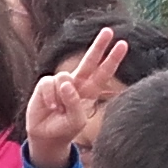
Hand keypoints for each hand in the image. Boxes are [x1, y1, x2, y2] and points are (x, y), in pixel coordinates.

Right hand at [22, 26, 127, 167]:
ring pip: (65, 76)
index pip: (103, 73)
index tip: (122, 44)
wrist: (45, 136)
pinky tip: (50, 107)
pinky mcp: (45, 83)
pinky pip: (49, 84)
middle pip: (89, 60)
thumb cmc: (65, 128)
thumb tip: (66, 84)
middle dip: (99, 45)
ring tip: (58, 109)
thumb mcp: (76, 121)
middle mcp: (76, 83)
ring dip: (62, 96)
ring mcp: (60, 82)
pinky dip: (50, 97)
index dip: (112, 59)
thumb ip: (75, 104)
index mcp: (89, 91)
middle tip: (109, 31)